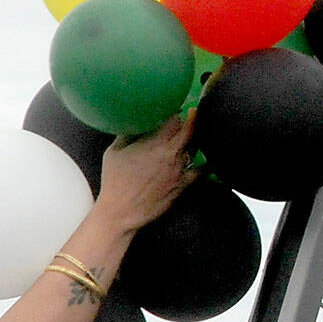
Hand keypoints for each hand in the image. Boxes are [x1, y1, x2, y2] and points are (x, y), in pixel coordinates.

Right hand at [95, 111, 199, 233]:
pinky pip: (202, 169)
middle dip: (191, 121)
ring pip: (195, 146)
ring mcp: (180, 169)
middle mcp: (171, 153)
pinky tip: (208, 157)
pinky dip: (205, 162)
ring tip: (193, 135)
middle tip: (191, 116)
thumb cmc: (114, 181)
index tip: (177, 109)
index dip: (177, 112)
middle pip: (190, 130)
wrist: (121, 212)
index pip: (175, 119)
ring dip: (194, 139)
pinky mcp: (184, 183)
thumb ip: (127, 133)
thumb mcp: (114, 152)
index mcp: (154, 143)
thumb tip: (135, 120)